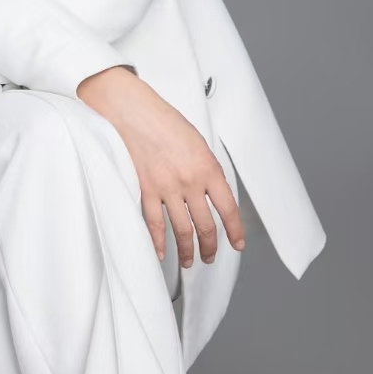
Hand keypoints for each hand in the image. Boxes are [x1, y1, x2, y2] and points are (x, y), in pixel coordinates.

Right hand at [77, 68, 244, 268]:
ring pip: (182, 230)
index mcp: (208, 168)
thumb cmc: (165, 121)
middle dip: (210, 247)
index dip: (235, 231)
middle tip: (210, 257)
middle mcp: (190, 182)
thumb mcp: (198, 142)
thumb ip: (206, 169)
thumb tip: (211, 192)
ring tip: (190, 261)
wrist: (135, 112)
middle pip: (206, 225)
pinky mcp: (145, 190)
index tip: (237, 244)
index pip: (228, 208)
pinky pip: (154, 224)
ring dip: (188, 250)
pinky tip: (161, 254)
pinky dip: (158, 242)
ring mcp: (167, 189)